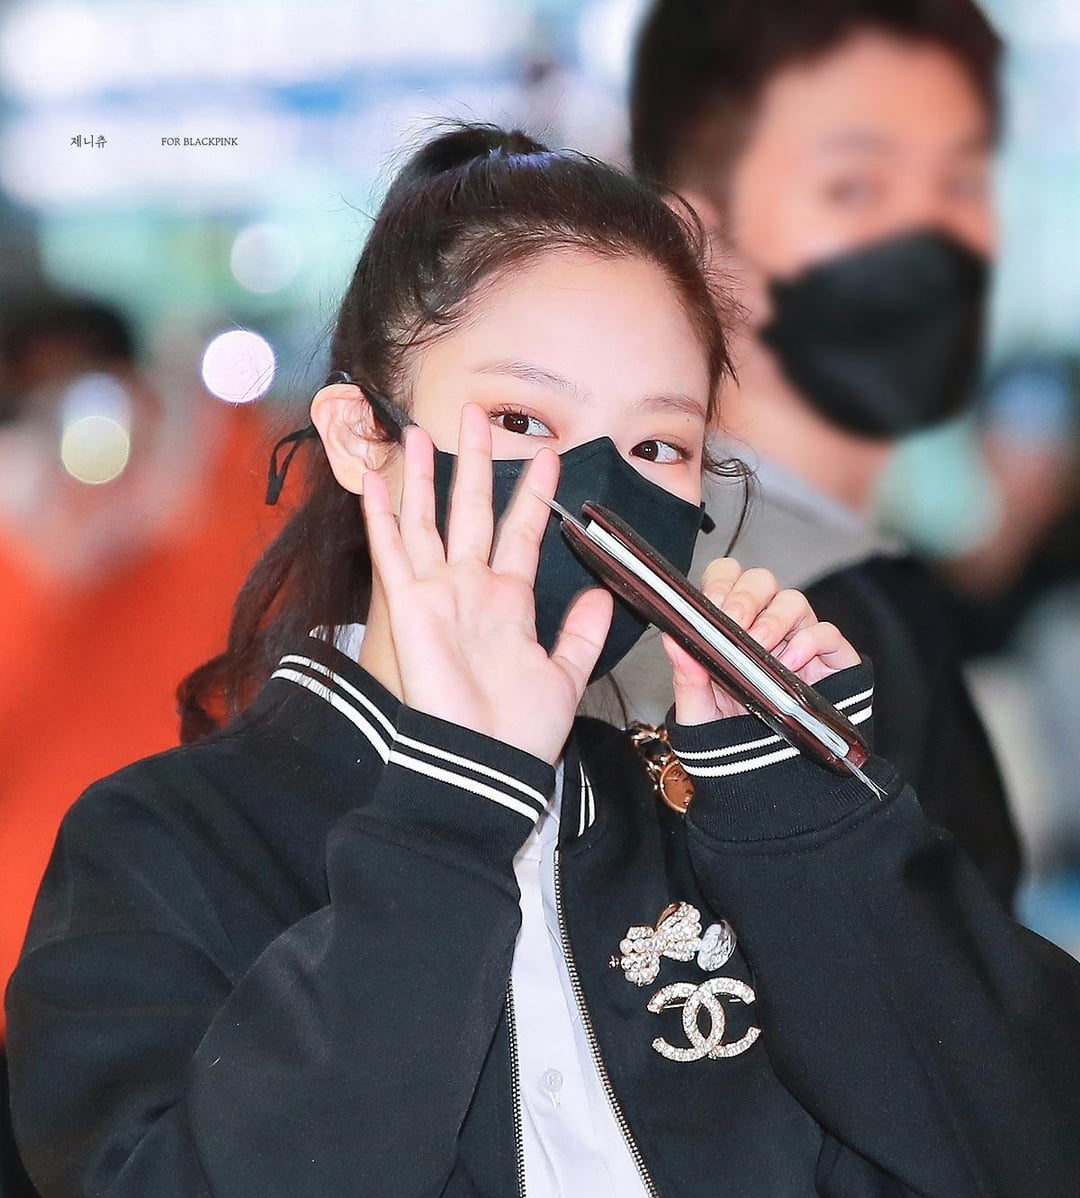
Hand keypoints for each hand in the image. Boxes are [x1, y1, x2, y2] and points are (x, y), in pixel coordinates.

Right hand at [360, 403, 613, 765]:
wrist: (484, 763)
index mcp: (509, 603)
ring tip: (420, 430)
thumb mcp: (565, 676)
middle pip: (473, 512)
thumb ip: (581, 635)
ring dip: (425, 476)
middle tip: (480, 414)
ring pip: (428, 521)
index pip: (522, 534)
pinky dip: (380, 515)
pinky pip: (391, 552)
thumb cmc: (521, 730)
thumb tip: (605, 597)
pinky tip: (373, 479)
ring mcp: (437, 595)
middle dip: (477, 463)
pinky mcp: (408, 607)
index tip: (549, 457)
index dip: (534, 495)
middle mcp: (470, 591)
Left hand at [664, 557, 859, 726]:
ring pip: (793, 600)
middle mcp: (765, 625)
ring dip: (775, 619)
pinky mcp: (831, 659)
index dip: (721, 582)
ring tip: (762, 651)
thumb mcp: (699, 712)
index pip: (727, 579)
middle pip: (761, 581)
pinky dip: (810, 640)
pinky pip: (826, 631)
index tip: (712, 604)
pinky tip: (792, 661)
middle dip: (746, 597)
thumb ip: (686, 675)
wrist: (768, 779)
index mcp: (730, 628)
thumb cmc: (730, 739)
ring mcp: (800, 639)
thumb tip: (672, 638)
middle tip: (736, 624)